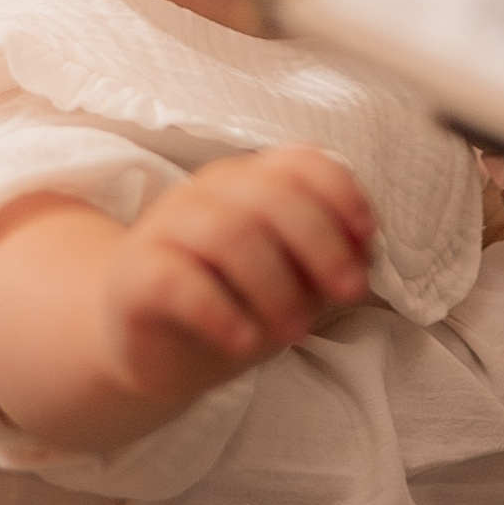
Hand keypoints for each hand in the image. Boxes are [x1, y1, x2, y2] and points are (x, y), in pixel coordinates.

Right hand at [100, 146, 374, 405]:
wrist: (148, 343)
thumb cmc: (232, 302)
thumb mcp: (294, 283)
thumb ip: (328, 262)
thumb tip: (363, 255)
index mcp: (250, 183)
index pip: (299, 161)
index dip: (341, 191)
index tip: (369, 235)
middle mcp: (207, 194)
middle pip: (269, 195)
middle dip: (320, 245)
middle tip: (347, 295)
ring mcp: (165, 230)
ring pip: (227, 234)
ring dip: (276, 286)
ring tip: (296, 333)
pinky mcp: (134, 277)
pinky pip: (175, 280)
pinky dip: (219, 311)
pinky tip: (243, 342)